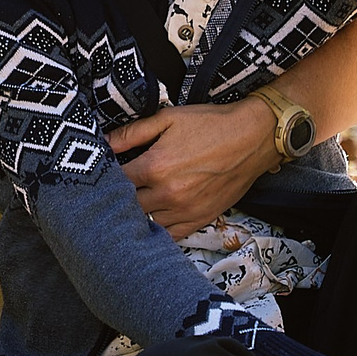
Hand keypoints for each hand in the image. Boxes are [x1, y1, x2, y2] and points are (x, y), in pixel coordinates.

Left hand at [108, 100, 276, 237]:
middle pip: (127, 205)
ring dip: (138, 213)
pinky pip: (170, 236)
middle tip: (119, 188)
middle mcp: (167, 194)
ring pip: (145, 222)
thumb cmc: (211, 124)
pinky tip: (155, 218)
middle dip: (120, 196)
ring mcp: (184, 210)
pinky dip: (159, 229)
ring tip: (137, 201)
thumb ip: (132, 133)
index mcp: (155, 166)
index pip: (116, 180)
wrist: (253, 137)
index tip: (105, 173)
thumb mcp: (168, 119)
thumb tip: (103, 141)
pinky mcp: (199, 219)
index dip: (107, 176)